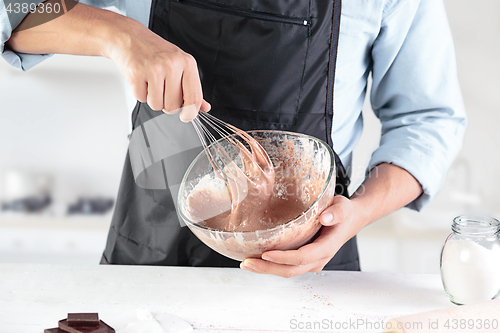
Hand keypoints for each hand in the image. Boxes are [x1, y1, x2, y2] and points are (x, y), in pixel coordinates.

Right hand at [104, 19, 209, 121]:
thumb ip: (192, 88)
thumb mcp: (180, 65)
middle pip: (173, 106)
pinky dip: (140, 93)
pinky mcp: (136, 73)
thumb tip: (204, 107)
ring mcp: (154, 68)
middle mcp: (172, 64)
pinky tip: (141, 79)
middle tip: (161, 89)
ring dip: (152, 99)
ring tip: (150, 83)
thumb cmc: (156, 51)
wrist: (129, 36)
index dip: (190, 113)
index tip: (186, 116)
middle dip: (166, 104)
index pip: (195, 98)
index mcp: (187, 63)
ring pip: (157, 105)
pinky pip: (141, 98)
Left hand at [240, 195, 360, 277]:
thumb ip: (336, 212)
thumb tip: (325, 217)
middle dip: (268, 268)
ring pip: (287, 272)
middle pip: (291, 270)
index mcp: (327, 247)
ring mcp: (311, 262)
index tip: (265, 253)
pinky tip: (256, 260)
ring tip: (246, 264)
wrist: (349, 221)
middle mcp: (318, 259)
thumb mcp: (343, 207)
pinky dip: (271, 266)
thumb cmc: (343, 213)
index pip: (303, 257)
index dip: (283, 258)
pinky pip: (287, 267)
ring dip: (266, 269)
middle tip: (247, 263)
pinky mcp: (305, 260)